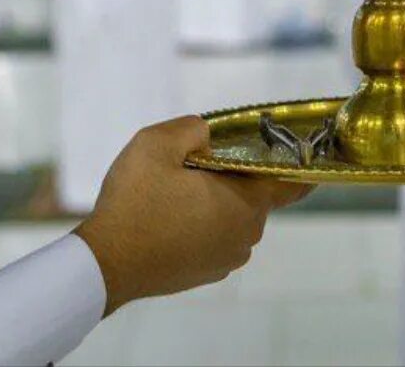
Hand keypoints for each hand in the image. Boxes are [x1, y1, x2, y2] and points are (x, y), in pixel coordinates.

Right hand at [73, 116, 311, 314]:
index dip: (298, 165)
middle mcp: (245, 235)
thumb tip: (209, 136)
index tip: (299, 152)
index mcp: (245, 203)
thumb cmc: (137, 202)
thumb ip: (192, 129)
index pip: (291, 183)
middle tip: (195, 164)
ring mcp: (225, 260)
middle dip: (232, 177)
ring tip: (174, 192)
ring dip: (213, 203)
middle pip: (253, 196)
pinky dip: (200, 226)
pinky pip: (213, 240)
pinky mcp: (205, 274)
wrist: (106, 265)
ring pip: (231, 219)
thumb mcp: (156, 144)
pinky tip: (168, 219)